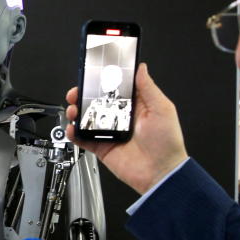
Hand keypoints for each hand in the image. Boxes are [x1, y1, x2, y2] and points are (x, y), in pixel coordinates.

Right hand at [66, 63, 187, 194]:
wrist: (160, 172)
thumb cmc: (167, 143)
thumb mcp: (162, 109)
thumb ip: (148, 88)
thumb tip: (141, 67)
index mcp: (134, 106)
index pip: (115, 88)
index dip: (102, 80)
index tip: (92, 74)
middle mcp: (120, 118)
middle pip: (96, 101)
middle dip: (83, 95)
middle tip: (76, 92)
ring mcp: (109, 132)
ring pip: (86, 118)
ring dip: (77, 112)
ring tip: (74, 110)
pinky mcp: (101, 147)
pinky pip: (83, 139)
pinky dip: (74, 134)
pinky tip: (73, 129)